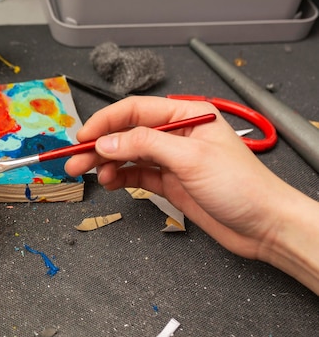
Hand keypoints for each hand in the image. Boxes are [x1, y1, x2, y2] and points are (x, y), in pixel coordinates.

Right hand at [65, 96, 294, 261]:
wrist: (263, 226)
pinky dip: (119, 178)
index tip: (83, 137)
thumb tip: (107, 141)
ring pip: (128, 155)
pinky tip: (109, 182)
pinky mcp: (170, 182)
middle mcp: (177, 134)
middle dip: (99, 146)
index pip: (136, 110)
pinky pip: (136, 175)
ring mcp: (172, 160)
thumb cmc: (242, 186)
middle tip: (74, 161)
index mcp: (188, 116)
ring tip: (89, 176)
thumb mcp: (190, 158)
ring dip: (106, 164)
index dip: (106, 122)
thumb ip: (145, 145)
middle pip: (127, 133)